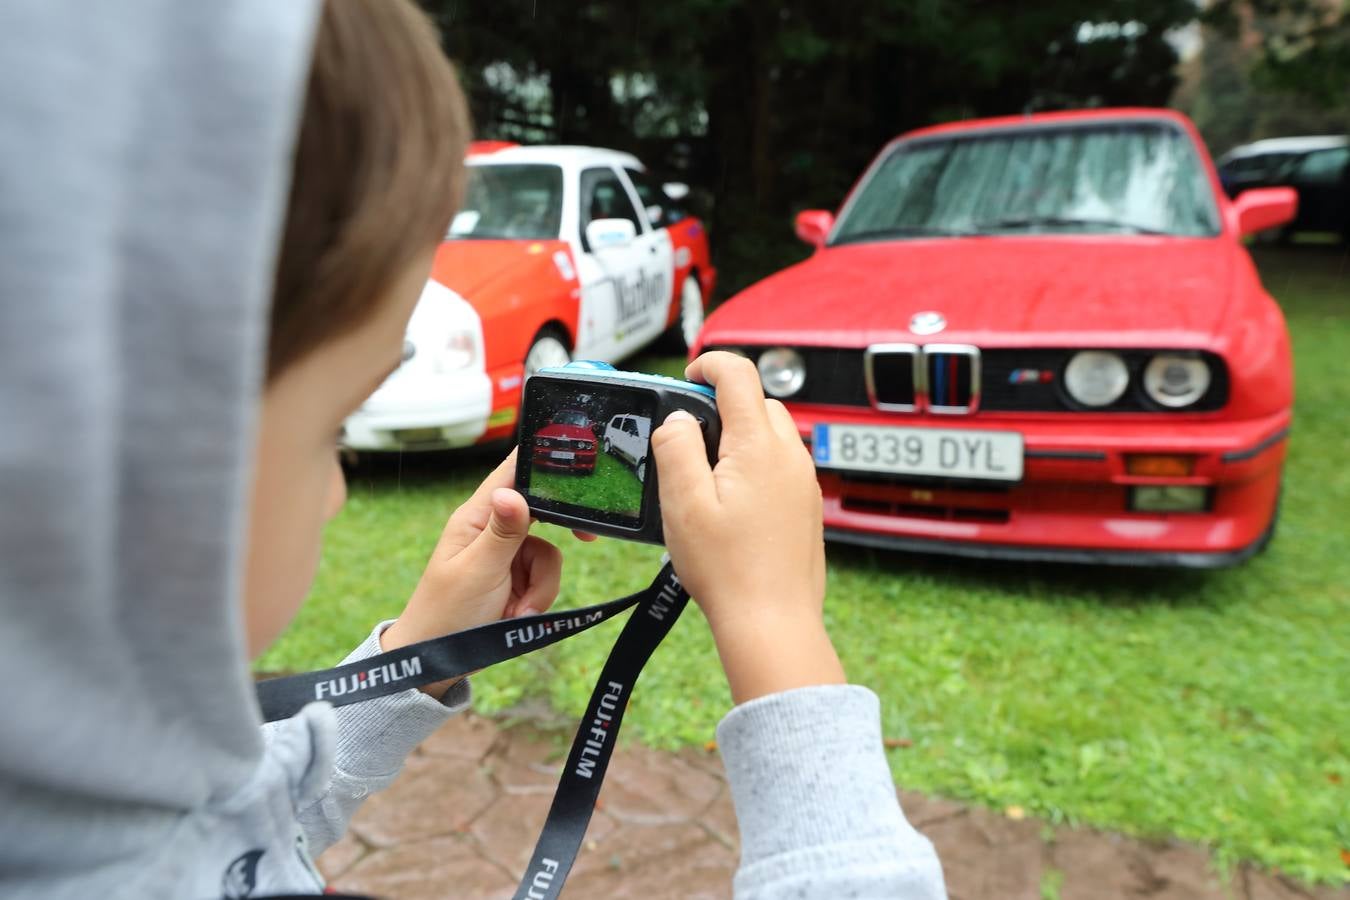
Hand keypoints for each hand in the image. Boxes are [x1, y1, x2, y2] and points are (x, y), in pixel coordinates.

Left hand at [379, 449, 577, 695]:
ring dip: (542, 584)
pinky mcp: (517, 577)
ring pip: (550, 552)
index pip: (512, 472)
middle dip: (561, 533)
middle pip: (543, 510)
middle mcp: (493, 527)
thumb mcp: (478, 572)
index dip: (543, 463)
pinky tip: (518, 614)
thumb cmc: (446, 613)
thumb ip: (501, 533)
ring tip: (519, 609)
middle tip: (586, 537)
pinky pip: (546, 576)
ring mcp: (507, 553)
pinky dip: (539, 597)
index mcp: (476, 516)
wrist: (441, 661)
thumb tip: (511, 492)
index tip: (578, 468)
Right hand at [651, 351, 843, 702]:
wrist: (772, 622)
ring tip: (706, 476)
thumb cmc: (728, 570)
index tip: (689, 375)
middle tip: (688, 436)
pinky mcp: (808, 507)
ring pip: (772, 435)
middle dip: (723, 405)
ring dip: (740, 438)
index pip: (739, 375)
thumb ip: (676, 448)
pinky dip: (755, 467)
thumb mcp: (682, 503)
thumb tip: (677, 419)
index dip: (709, 364)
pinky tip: (730, 505)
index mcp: (759, 446)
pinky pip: (781, 467)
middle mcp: (790, 456)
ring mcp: (804, 482)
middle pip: (759, 402)